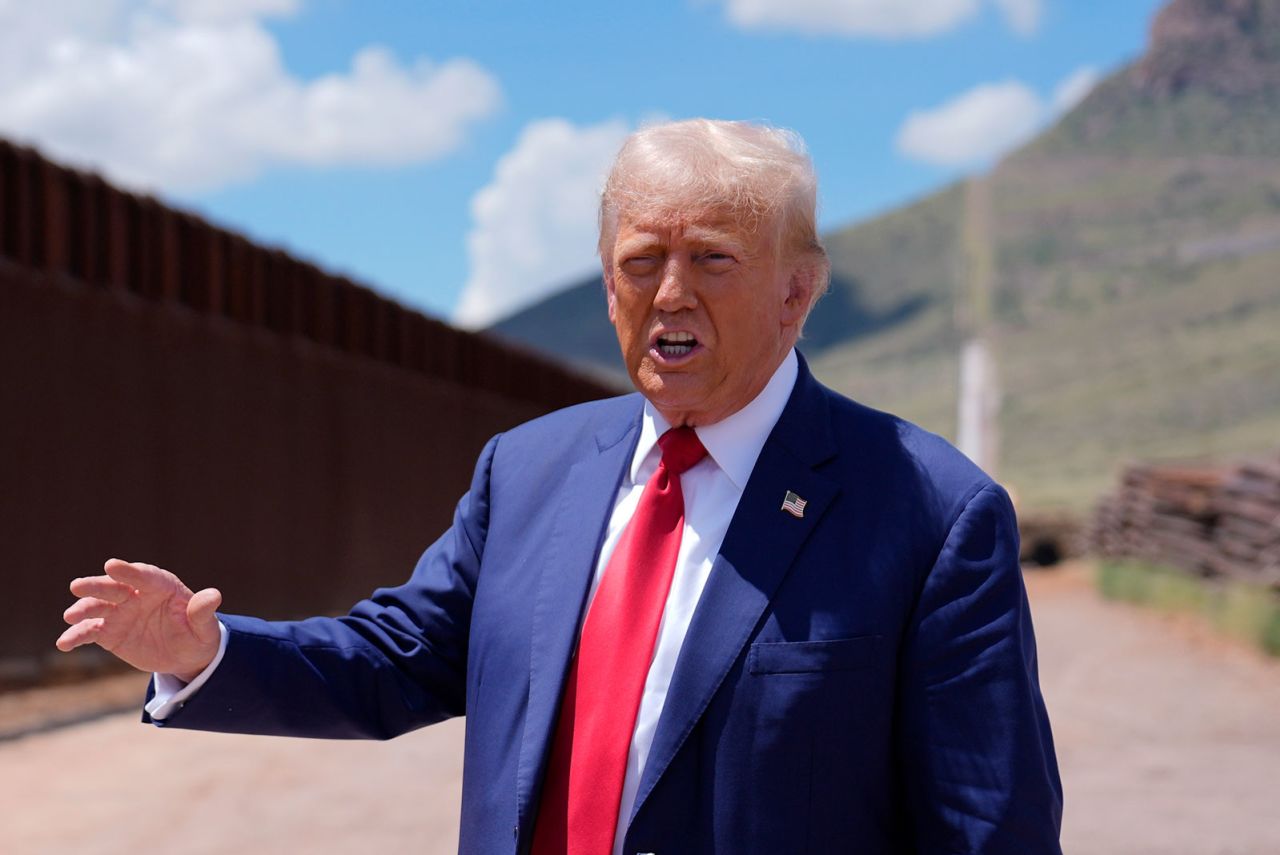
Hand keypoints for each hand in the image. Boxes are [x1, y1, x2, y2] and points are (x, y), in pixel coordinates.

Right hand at [56, 559, 222, 682]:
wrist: (185, 654)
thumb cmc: (198, 634)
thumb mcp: (205, 627)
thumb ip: (203, 611)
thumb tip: (214, 595)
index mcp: (162, 587)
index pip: (145, 576)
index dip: (129, 571)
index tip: (112, 565)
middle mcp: (136, 596)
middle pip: (115, 588)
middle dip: (97, 586)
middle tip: (77, 586)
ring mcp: (120, 613)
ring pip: (98, 608)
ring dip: (83, 609)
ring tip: (71, 616)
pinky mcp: (109, 632)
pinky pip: (90, 632)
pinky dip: (76, 636)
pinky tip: (64, 643)